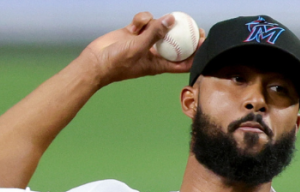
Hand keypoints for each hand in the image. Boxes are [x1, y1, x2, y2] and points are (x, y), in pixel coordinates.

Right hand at [80, 12, 204, 86]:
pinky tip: (139, 21)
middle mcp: (153, 53)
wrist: (95, 61)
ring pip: (158, 28)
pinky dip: (143, 19)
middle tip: (195, 26)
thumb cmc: (117, 64)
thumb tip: (171, 20)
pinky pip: (144, 21)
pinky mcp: (133, 32)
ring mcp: (143, 42)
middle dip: (185, 35)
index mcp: (158, 64)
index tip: (204, 44)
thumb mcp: (139, 48)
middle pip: (175, 43)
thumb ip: (155, 33)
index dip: (195, 54)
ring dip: (156, 23)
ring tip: (149, 23)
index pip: (182, 62)